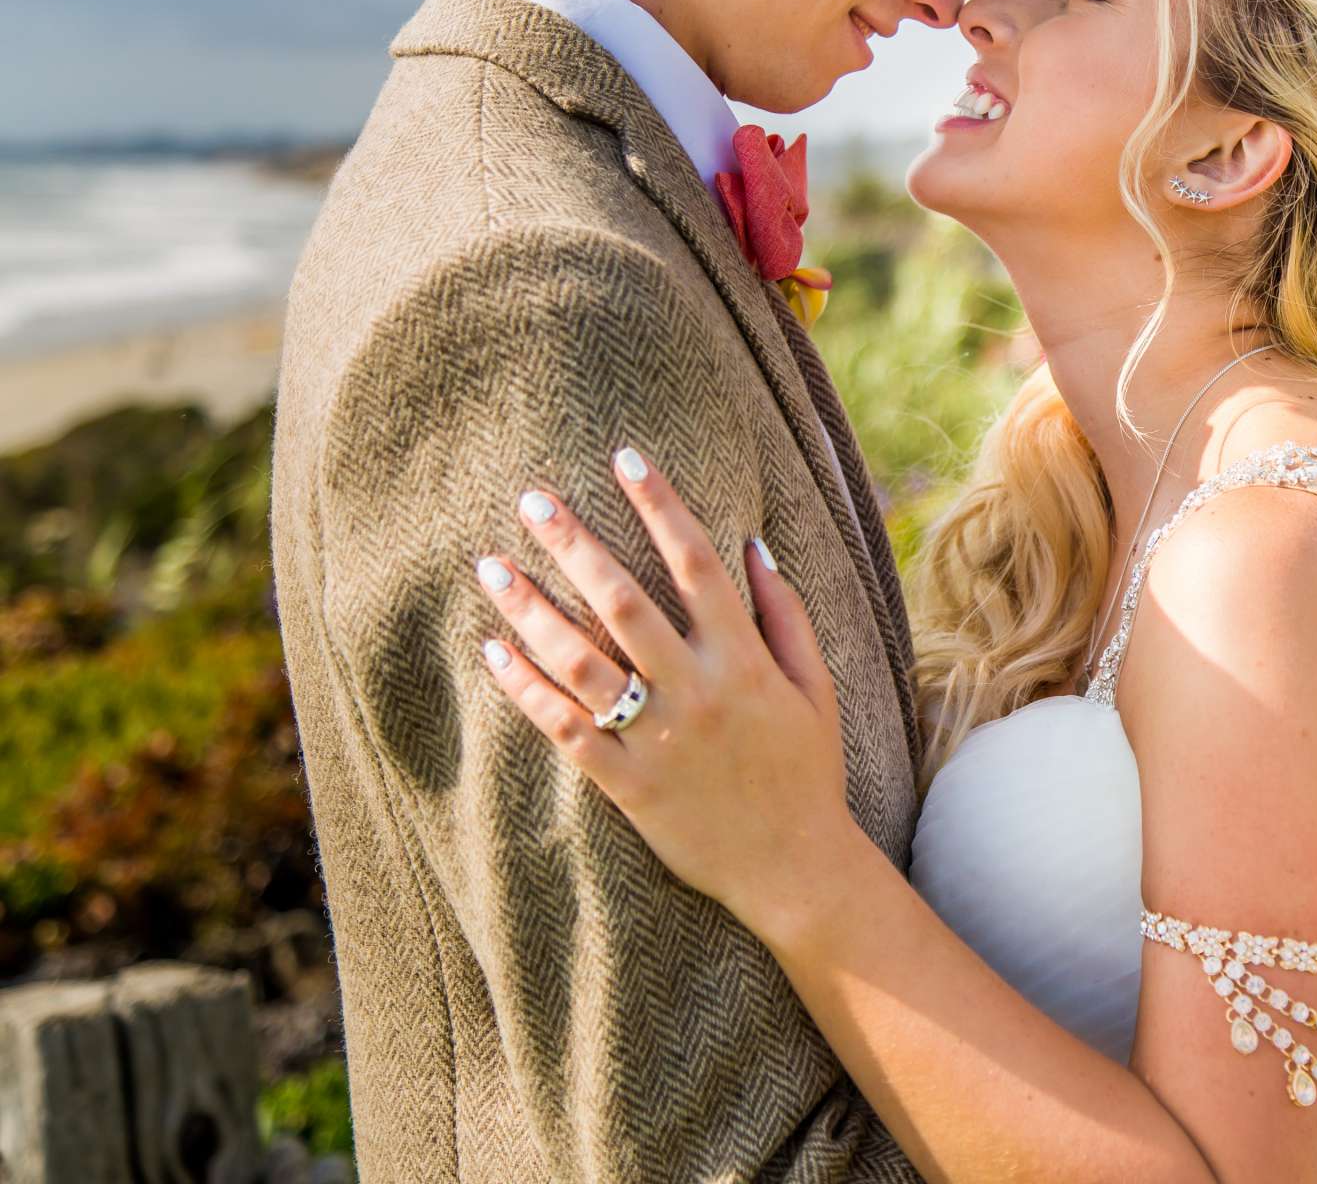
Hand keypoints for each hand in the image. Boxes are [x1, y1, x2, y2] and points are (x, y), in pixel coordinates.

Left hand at [472, 447, 865, 936]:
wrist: (794, 868)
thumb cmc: (806, 770)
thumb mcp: (816, 687)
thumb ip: (786, 615)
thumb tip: (753, 546)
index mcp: (745, 660)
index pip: (696, 563)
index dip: (661, 504)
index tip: (625, 457)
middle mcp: (696, 692)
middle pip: (624, 602)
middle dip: (575, 544)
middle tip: (532, 500)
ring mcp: (658, 740)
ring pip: (581, 663)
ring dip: (531, 610)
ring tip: (492, 567)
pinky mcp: (627, 785)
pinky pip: (564, 730)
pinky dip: (524, 690)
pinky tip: (493, 652)